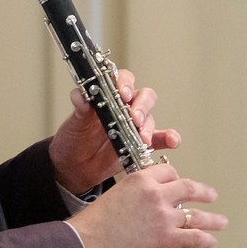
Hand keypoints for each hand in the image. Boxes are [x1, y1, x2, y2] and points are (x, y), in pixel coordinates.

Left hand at [48, 68, 179, 194]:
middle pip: (144, 97)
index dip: (125, 84)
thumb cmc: (74, 138)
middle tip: (134, 119)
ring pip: (151, 119)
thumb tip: (80, 94)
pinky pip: (161, 139)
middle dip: (142, 107)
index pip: (123, 80)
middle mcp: (125, 108)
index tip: (123, 94)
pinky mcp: (141, 144)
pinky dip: (169, 138)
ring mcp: (135, 126)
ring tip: (142, 139)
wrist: (74, 166)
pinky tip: (172, 141)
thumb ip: (80, 107)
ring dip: (149, 127)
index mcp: (110, 96)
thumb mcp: (74, 122)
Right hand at [68, 163, 226, 247]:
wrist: (86, 244)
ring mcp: (163, 216)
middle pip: (188, 188)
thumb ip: (136, 197)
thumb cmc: (94, 225)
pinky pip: (194, 237)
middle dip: (203, 192)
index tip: (181, 185)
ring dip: (212, 219)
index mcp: (140, 179)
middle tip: (211, 195)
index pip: (168, 172)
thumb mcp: (115, 196)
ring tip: (220, 221)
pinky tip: (211, 242)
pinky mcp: (166, 238)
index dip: (176, 180)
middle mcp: (155, 194)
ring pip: (196, 215)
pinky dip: (206, 240)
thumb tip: (149, 208)